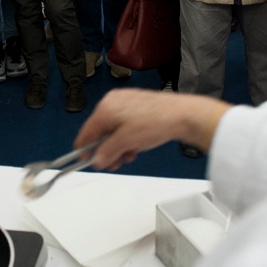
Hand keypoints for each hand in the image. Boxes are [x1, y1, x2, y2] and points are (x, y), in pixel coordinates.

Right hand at [75, 90, 231, 170]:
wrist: (182, 115)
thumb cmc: (156, 121)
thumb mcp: (126, 142)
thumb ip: (107, 152)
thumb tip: (97, 160)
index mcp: (106, 107)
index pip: (87, 131)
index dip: (85, 149)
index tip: (84, 161)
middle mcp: (114, 102)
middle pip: (101, 132)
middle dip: (106, 150)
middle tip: (112, 163)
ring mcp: (126, 104)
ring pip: (114, 131)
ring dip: (118, 147)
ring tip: (127, 157)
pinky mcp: (138, 107)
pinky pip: (125, 126)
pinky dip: (127, 139)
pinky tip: (135, 148)